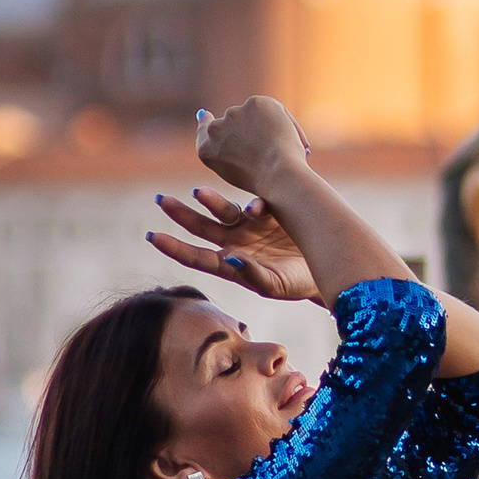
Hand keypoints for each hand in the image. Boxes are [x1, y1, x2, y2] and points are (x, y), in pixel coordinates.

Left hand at [148, 184, 320, 304]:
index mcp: (230, 266)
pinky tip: (259, 208)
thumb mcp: (275, 285)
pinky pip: (254, 203)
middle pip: (200, 228)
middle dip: (180, 214)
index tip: (153, 236)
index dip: (173, 247)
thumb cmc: (298, 285)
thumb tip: (228, 257)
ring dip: (210, 201)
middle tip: (160, 200)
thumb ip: (251, 274)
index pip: (196, 256)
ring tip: (199, 193)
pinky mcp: (268, 211)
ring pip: (222, 211)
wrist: (325, 267)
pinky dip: (254, 204)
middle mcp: (235, 243)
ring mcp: (250, 226)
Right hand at [194, 98, 310, 195]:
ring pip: (253, 114)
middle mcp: (214, 130)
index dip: (205, 122)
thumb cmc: (264, 182)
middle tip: (265, 136)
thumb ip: (232, 153)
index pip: (203, 130)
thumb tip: (243, 136)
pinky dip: (280, 119)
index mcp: (206, 150)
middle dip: (247, 126)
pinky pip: (270, 109)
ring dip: (265, 125)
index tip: (205, 115)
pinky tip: (285, 136)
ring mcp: (233, 114)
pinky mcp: (254, 104)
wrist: (277, 174)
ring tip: (278, 148)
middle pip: (232, 120)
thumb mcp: (238, 174)